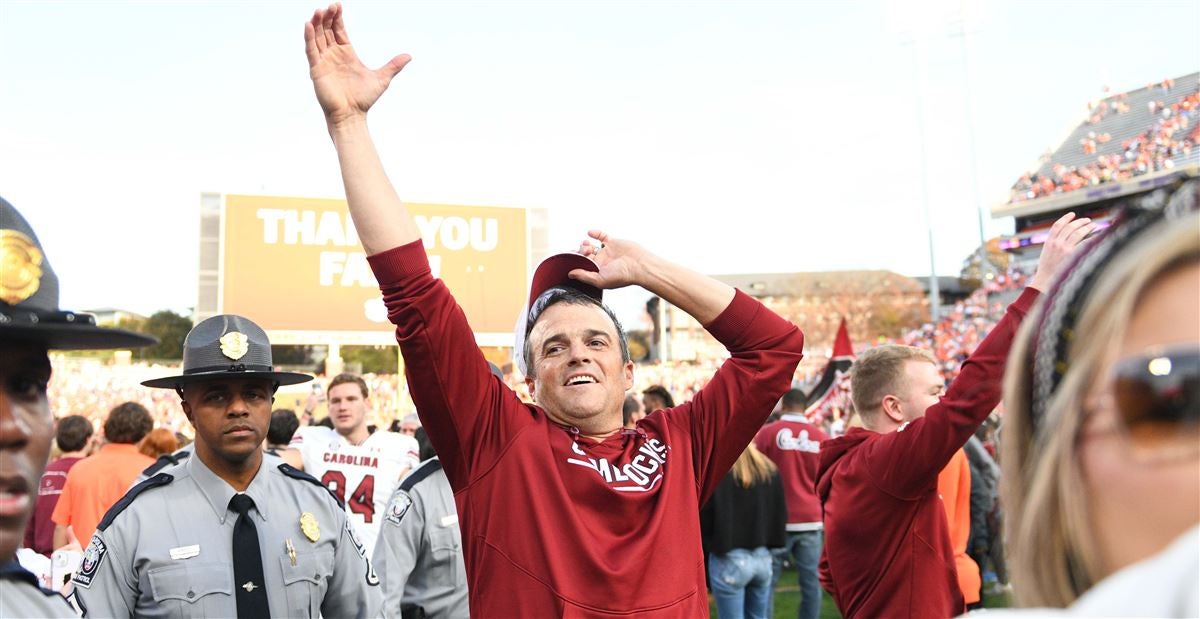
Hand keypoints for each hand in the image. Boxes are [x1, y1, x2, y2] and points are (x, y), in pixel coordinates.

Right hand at [305, 3, 410, 126]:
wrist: (352, 115)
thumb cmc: (364, 99)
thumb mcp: (382, 79)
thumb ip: (393, 66)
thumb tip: (409, 56)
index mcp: (347, 54)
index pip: (339, 31)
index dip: (338, 18)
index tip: (337, 5)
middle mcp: (333, 55)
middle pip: (328, 31)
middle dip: (328, 17)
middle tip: (330, 5)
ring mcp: (324, 61)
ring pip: (318, 38)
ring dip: (317, 24)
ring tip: (318, 11)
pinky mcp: (316, 69)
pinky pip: (311, 50)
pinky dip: (309, 37)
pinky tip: (309, 25)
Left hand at [569, 230, 653, 290]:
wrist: (639, 265)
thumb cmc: (622, 276)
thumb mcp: (600, 280)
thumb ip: (584, 276)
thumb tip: (570, 274)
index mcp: (597, 272)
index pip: (581, 266)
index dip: (574, 261)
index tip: (569, 257)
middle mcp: (601, 262)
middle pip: (584, 255)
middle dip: (580, 252)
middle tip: (586, 251)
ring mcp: (607, 252)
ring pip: (591, 246)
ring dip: (585, 243)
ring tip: (587, 245)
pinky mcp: (613, 242)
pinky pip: (601, 236)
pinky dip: (595, 233)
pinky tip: (590, 232)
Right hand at [1028, 212, 1095, 291]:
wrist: (1046, 281)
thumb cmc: (1048, 270)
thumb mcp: (1047, 254)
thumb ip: (1055, 244)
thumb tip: (1067, 236)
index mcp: (1048, 242)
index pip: (1057, 225)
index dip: (1065, 218)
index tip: (1072, 214)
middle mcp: (1056, 243)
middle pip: (1070, 227)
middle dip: (1080, 222)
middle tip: (1088, 220)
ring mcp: (1064, 249)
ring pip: (1078, 232)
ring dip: (1087, 227)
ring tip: (1094, 225)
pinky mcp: (1072, 255)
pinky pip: (1085, 242)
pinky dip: (1092, 238)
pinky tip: (1097, 236)